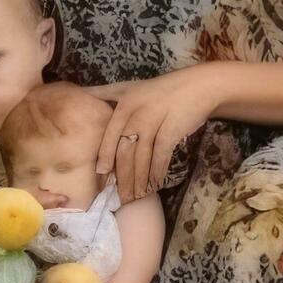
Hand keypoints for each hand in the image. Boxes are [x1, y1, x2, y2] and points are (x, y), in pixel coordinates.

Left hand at [92, 67, 224, 203]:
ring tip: (136, 196)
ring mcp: (155, 121)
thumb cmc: (163, 89)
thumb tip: (82, 93)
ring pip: (142, 157)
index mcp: (124, 102)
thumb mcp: (132, 86)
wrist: (200, 86)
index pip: (110, 136)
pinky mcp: (172, 129)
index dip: (105, 158)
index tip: (101, 178)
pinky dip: (157, 173)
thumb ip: (107, 92)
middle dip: (121, 177)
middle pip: (124, 150)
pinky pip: (160, 156)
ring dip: (139, 179)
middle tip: (120, 196)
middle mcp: (137, 112)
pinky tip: (155, 185)